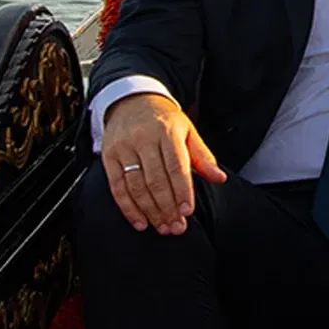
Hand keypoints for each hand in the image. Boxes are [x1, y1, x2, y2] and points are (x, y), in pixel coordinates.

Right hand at [102, 92, 225, 233]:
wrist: (131, 101)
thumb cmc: (164, 120)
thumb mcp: (187, 131)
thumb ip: (203, 156)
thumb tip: (220, 178)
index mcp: (167, 131)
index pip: (176, 166)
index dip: (182, 191)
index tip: (188, 212)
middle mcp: (143, 139)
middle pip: (156, 180)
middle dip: (167, 208)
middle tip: (177, 227)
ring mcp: (124, 148)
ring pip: (136, 186)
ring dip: (150, 211)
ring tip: (162, 227)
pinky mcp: (108, 156)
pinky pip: (117, 187)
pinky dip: (128, 208)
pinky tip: (140, 222)